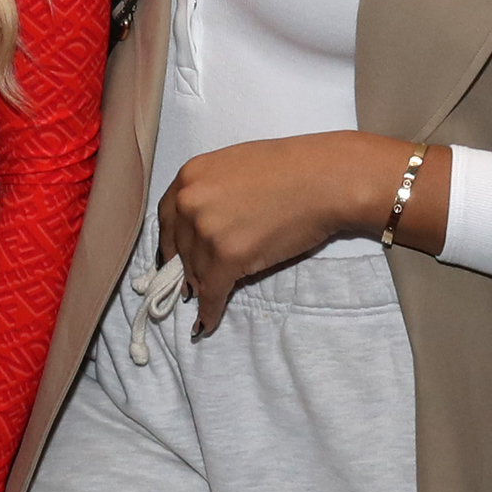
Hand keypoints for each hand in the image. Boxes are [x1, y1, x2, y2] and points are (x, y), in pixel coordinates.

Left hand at [158, 131, 439, 335]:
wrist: (324, 179)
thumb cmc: (291, 169)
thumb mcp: (235, 168)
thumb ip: (211, 193)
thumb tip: (203, 228)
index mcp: (190, 176)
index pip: (167, 217)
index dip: (171, 243)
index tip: (173, 258)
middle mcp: (189, 202)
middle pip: (179, 248)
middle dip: (187, 267)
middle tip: (190, 283)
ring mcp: (206, 231)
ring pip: (195, 272)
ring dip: (202, 287)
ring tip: (206, 299)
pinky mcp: (226, 258)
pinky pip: (211, 293)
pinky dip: (208, 311)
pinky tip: (207, 322)